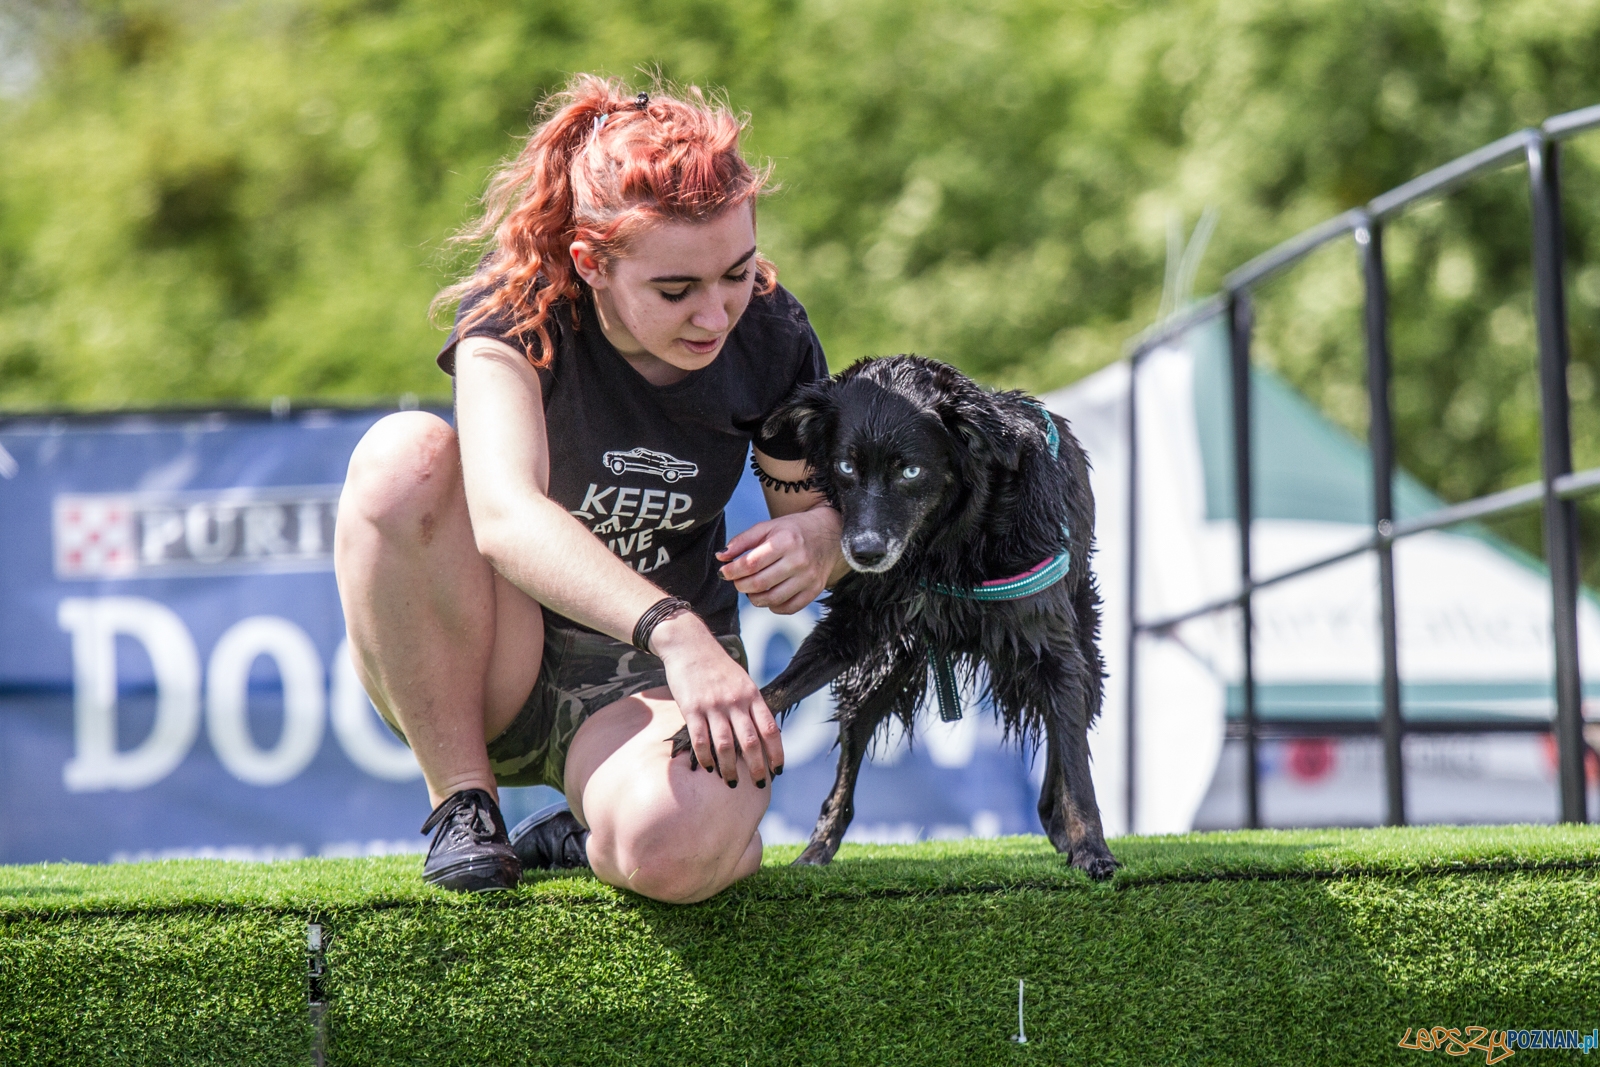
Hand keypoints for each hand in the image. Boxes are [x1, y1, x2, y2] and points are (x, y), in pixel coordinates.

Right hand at [650, 613, 783, 785]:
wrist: (689, 644)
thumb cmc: (718, 666)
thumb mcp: (742, 681)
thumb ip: (751, 705)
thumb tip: (764, 733)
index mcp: (752, 694)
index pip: (770, 729)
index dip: (776, 752)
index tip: (778, 771)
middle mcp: (736, 701)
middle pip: (751, 741)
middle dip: (757, 767)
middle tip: (758, 785)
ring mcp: (713, 705)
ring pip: (727, 745)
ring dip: (731, 768)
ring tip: (732, 783)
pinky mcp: (692, 707)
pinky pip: (701, 738)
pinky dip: (706, 756)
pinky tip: (709, 768)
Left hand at [716, 506, 845, 614]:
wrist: (828, 533)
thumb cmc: (792, 530)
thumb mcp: (768, 527)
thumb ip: (742, 541)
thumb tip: (721, 557)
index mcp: (786, 541)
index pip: (751, 563)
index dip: (733, 571)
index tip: (724, 572)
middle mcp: (799, 560)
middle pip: (760, 583)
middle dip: (741, 585)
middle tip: (737, 581)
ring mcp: (809, 578)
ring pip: (772, 599)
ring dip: (754, 598)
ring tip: (751, 589)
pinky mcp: (815, 590)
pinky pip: (788, 608)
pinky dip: (773, 606)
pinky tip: (769, 595)